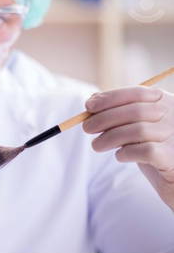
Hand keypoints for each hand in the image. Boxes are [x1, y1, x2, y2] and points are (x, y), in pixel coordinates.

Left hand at [83, 86, 173, 209]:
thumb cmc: (152, 149)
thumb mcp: (137, 126)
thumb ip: (120, 112)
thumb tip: (92, 100)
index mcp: (166, 103)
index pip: (137, 93)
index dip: (110, 98)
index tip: (88, 107)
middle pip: (135, 111)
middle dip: (104, 118)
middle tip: (87, 129)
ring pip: (138, 131)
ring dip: (110, 137)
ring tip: (97, 145)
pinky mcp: (171, 159)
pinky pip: (146, 151)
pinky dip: (127, 152)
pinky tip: (120, 156)